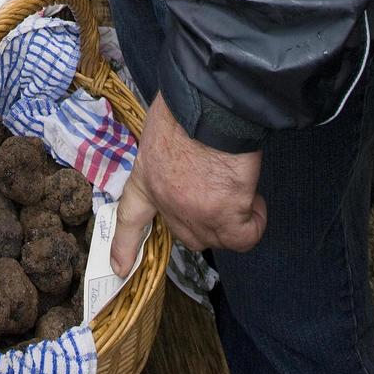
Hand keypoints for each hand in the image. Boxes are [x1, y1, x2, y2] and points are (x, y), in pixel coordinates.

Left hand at [109, 95, 266, 276]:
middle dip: (209, 219)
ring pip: (221, 238)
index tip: (119, 268)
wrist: (208, 104)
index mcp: (146, 177)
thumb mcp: (162, 132)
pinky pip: (245, 236)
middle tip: (223, 192)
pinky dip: (255, 220)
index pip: (130, 218)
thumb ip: (170, 159)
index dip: (124, 246)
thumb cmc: (188, 107)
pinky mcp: (223, 214)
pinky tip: (252, 196)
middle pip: (190, 235)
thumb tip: (187, 163)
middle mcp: (165, 202)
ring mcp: (192, 212)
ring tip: (240, 186)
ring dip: (236, 218)